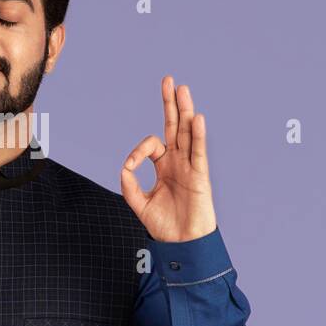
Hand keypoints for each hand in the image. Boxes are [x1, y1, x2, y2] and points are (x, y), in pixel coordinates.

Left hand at [120, 75, 217, 242]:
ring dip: (185, 111)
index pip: (152, 144)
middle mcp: (178, 161)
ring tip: (182, 89)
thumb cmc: (165, 225)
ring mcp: (190, 166)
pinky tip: (196, 118)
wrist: (182, 244)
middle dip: (171, 104)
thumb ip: (129, 185)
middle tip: (169, 81)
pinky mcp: (200, 175)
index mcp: (164, 165)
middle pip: (175, 126)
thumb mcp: (139, 203)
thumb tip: (126, 167)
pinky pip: (199, 152)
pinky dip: (198, 135)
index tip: (132, 164)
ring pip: (188, 133)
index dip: (138, 151)